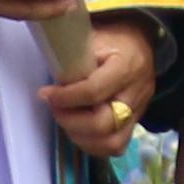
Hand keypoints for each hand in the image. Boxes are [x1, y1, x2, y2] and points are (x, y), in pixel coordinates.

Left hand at [38, 16, 159, 162]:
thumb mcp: (90, 37)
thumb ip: (73, 60)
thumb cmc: (111, 37)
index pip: (94, 91)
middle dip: (71, 121)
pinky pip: (115, 146)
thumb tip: (51, 84)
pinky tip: (78, 129)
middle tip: (55, 108)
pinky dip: (92, 144)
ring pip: (112, 143)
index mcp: (126, 66)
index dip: (65, 97)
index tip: (45, 93)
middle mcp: (137, 93)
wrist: (139, 40)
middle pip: (104, 123)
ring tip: (66, 119)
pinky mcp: (135, 122)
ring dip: (81, 136)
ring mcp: (139, 111)